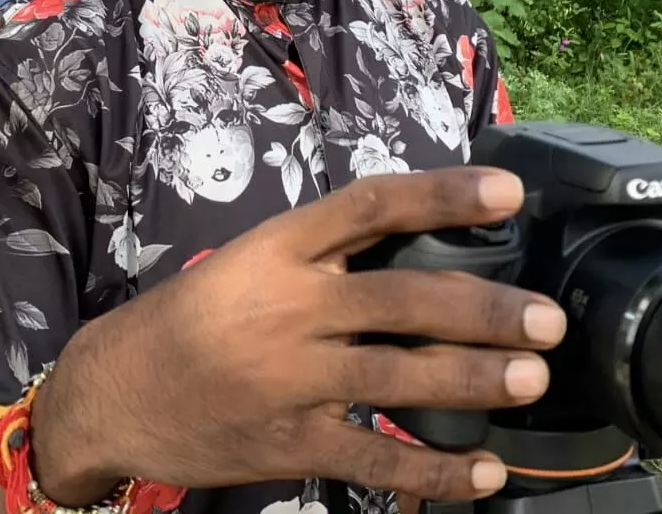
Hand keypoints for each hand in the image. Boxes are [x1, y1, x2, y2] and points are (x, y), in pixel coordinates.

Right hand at [32, 167, 566, 503]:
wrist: (113, 393)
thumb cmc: (194, 318)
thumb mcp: (249, 262)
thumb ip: (325, 255)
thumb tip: (425, 246)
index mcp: (278, 248)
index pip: (372, 205)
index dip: (444, 194)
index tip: (508, 191)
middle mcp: (289, 307)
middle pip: (404, 299)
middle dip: (484, 309)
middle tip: (548, 318)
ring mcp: (289, 379)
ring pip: (400, 378)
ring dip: (474, 380)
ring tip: (532, 378)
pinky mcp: (288, 443)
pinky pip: (376, 460)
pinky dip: (435, 471)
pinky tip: (485, 471)